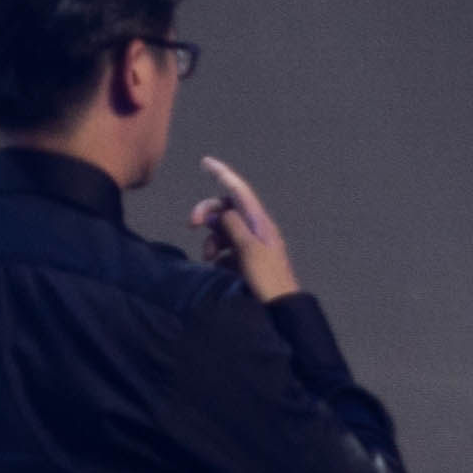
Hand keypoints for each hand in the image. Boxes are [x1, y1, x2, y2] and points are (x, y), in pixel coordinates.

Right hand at [188, 158, 300, 303]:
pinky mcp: (247, 263)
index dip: (222, 174)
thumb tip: (221, 211)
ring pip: (223, 231)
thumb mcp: (248, 250)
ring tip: (207, 258)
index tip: (205, 162)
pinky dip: (218, 256)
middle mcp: (256, 229)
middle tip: (191, 224)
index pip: (238, 190)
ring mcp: (252, 247)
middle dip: (208, 213)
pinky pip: (226, 251)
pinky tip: (217, 269)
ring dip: (211, 240)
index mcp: (260, 222)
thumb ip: (233, 226)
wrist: (281, 310)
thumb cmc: (267, 279)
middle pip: (227, 210)